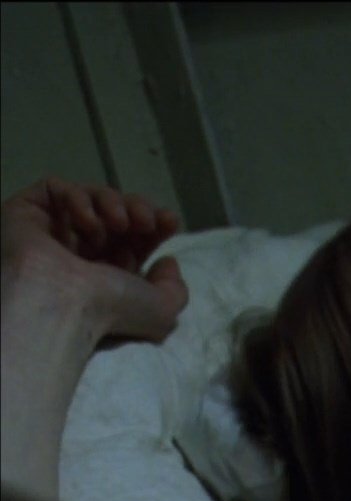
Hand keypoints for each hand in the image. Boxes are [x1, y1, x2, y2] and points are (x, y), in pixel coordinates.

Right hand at [0, 176, 186, 342]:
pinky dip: (80, 199)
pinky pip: (56, 189)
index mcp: (106, 275)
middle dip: (138, 209)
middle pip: (115, 214)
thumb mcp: (162, 311)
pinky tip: (90, 222)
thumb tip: (167, 262)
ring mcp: (51, 233)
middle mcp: (78, 254)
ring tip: (120, 223)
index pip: (133, 239)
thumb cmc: (109, 310)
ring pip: (89, 199)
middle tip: (146, 221)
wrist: (61, 303)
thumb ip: (174, 288)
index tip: (169, 221)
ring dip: (113, 204)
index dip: (155, 224)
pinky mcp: (27, 213)